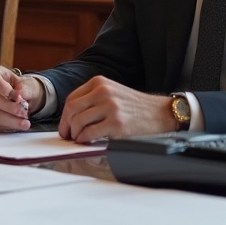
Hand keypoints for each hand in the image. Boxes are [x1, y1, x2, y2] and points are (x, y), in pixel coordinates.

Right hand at [0, 64, 39, 131]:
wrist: (22, 101)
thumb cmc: (22, 90)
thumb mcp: (28, 86)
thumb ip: (25, 89)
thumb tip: (20, 94)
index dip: (2, 87)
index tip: (17, 96)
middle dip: (10, 107)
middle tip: (24, 111)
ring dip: (8, 120)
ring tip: (23, 122)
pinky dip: (3, 127)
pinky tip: (14, 126)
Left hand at [57, 76, 175, 142]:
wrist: (161, 113)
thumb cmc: (136, 106)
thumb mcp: (113, 92)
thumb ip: (93, 99)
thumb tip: (71, 116)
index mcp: (100, 83)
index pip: (72, 98)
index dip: (64, 115)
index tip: (65, 125)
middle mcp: (103, 92)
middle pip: (71, 109)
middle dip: (66, 125)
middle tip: (67, 135)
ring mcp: (110, 107)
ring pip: (78, 121)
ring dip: (74, 134)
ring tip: (78, 139)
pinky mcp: (116, 124)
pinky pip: (89, 133)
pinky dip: (83, 139)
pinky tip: (86, 141)